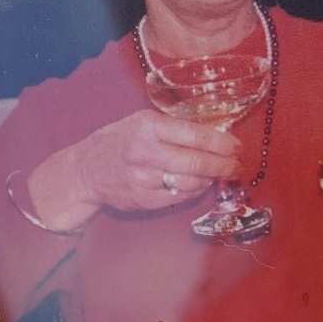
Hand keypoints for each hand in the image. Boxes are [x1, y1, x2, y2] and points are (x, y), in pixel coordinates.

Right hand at [27, 110, 242, 228]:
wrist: (84, 170)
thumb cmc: (117, 141)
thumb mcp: (140, 122)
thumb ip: (173, 127)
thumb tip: (215, 134)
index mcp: (148, 126)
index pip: (196, 135)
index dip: (222, 143)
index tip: (237, 146)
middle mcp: (145, 152)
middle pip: (198, 163)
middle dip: (224, 165)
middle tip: (237, 166)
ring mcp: (144, 179)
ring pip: (192, 183)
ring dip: (211, 180)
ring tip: (219, 175)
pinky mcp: (144, 200)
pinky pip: (179, 198)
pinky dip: (194, 192)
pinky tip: (199, 185)